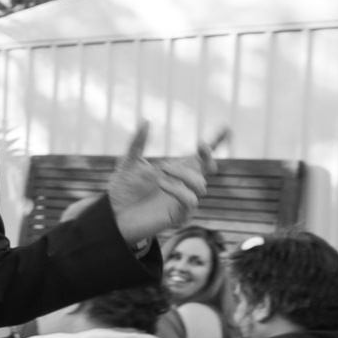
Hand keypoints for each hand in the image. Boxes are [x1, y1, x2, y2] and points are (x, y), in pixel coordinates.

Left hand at [106, 122, 218, 245]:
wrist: (112, 215)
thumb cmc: (122, 190)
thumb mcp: (129, 162)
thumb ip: (138, 143)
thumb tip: (146, 121)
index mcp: (176, 170)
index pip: (200, 157)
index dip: (215, 143)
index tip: (225, 128)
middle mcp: (183, 184)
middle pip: (209, 169)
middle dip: (207, 157)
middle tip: (199, 146)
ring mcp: (182, 200)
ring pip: (200, 185)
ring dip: (184, 174)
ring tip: (161, 170)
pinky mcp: (179, 215)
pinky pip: (190, 201)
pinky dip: (178, 190)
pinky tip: (161, 184)